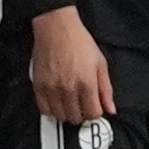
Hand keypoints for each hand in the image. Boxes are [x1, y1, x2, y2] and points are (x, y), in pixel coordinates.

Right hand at [30, 7, 111, 125]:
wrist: (57, 30)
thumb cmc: (79, 43)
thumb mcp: (100, 63)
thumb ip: (106, 89)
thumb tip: (110, 108)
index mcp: (87, 83)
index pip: (92, 113)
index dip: (96, 112)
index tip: (96, 108)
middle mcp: (68, 89)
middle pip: (76, 117)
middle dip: (83, 113)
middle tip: (84, 104)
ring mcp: (52, 90)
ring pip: (60, 116)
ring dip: (67, 113)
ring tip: (72, 102)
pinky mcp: (38, 88)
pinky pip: (44, 110)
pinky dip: (52, 110)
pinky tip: (58, 101)